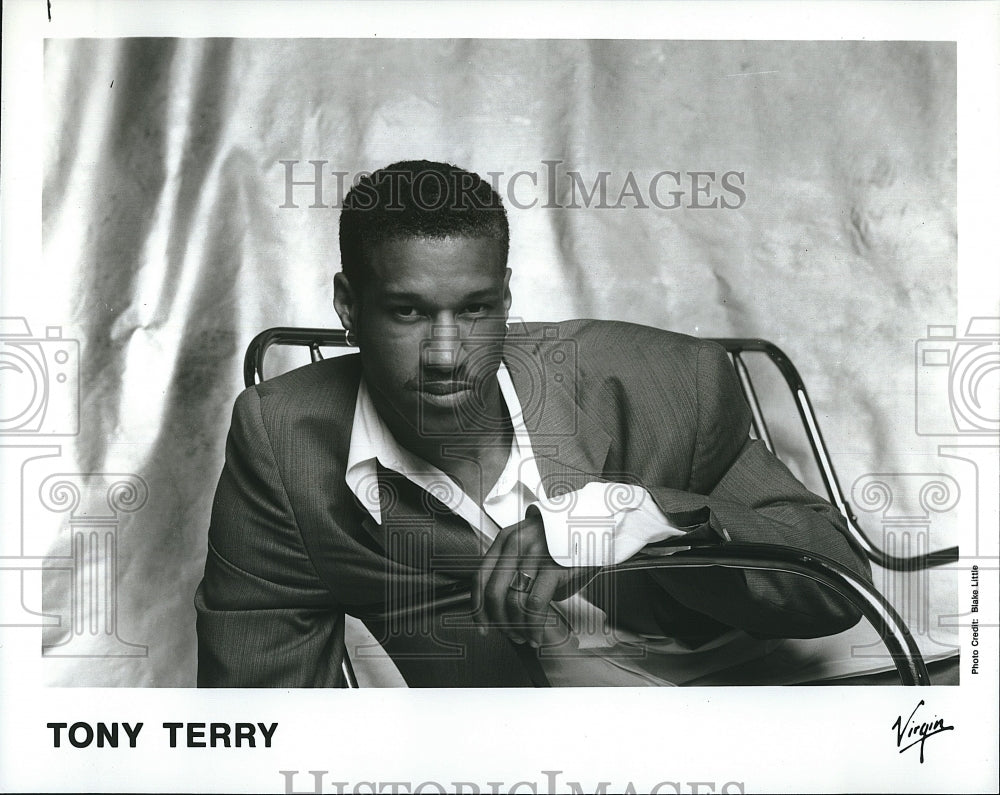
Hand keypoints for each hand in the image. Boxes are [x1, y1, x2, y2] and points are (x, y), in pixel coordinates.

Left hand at [472, 508, 596, 647]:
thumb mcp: (532, 547)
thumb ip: (517, 571)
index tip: (483, 625)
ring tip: (526, 636)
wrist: (592, 523)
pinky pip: (534, 603)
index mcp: (505, 540)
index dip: (478, 607)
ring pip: (513, 601)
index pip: (480, 577)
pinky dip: (533, 625)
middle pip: (493, 593)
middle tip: (510, 635)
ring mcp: (533, 555)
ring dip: (517, 627)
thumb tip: (509, 609)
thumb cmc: (563, 540)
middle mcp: (515, 545)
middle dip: (499, 622)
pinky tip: (537, 632)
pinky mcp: (553, 566)